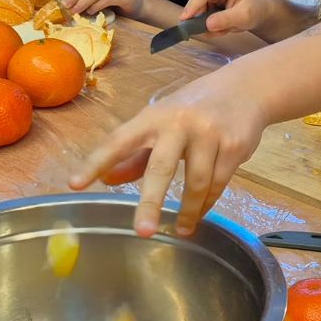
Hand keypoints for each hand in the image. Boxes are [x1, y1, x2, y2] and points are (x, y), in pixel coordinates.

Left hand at [69, 69, 267, 236]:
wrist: (245, 89)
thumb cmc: (193, 109)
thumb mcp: (161, 123)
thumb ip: (135, 154)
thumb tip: (107, 180)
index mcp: (153, 117)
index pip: (118, 141)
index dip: (96, 162)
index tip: (75, 185)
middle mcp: (179, 123)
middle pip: (160, 167)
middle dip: (149, 201)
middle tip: (141, 231)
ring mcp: (209, 134)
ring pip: (196, 182)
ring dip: (187, 211)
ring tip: (179, 229)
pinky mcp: (234, 146)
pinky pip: (218, 184)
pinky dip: (207, 204)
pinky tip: (198, 214)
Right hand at [179, 0, 274, 34]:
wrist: (260, 12)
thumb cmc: (255, 10)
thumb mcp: (243, 16)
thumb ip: (226, 19)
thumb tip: (207, 24)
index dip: (192, 6)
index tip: (185, 19)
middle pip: (196, 2)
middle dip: (202, 19)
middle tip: (216, 32)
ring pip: (198, 13)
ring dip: (208, 25)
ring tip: (225, 29)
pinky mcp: (207, 4)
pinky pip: (201, 18)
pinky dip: (210, 26)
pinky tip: (223, 27)